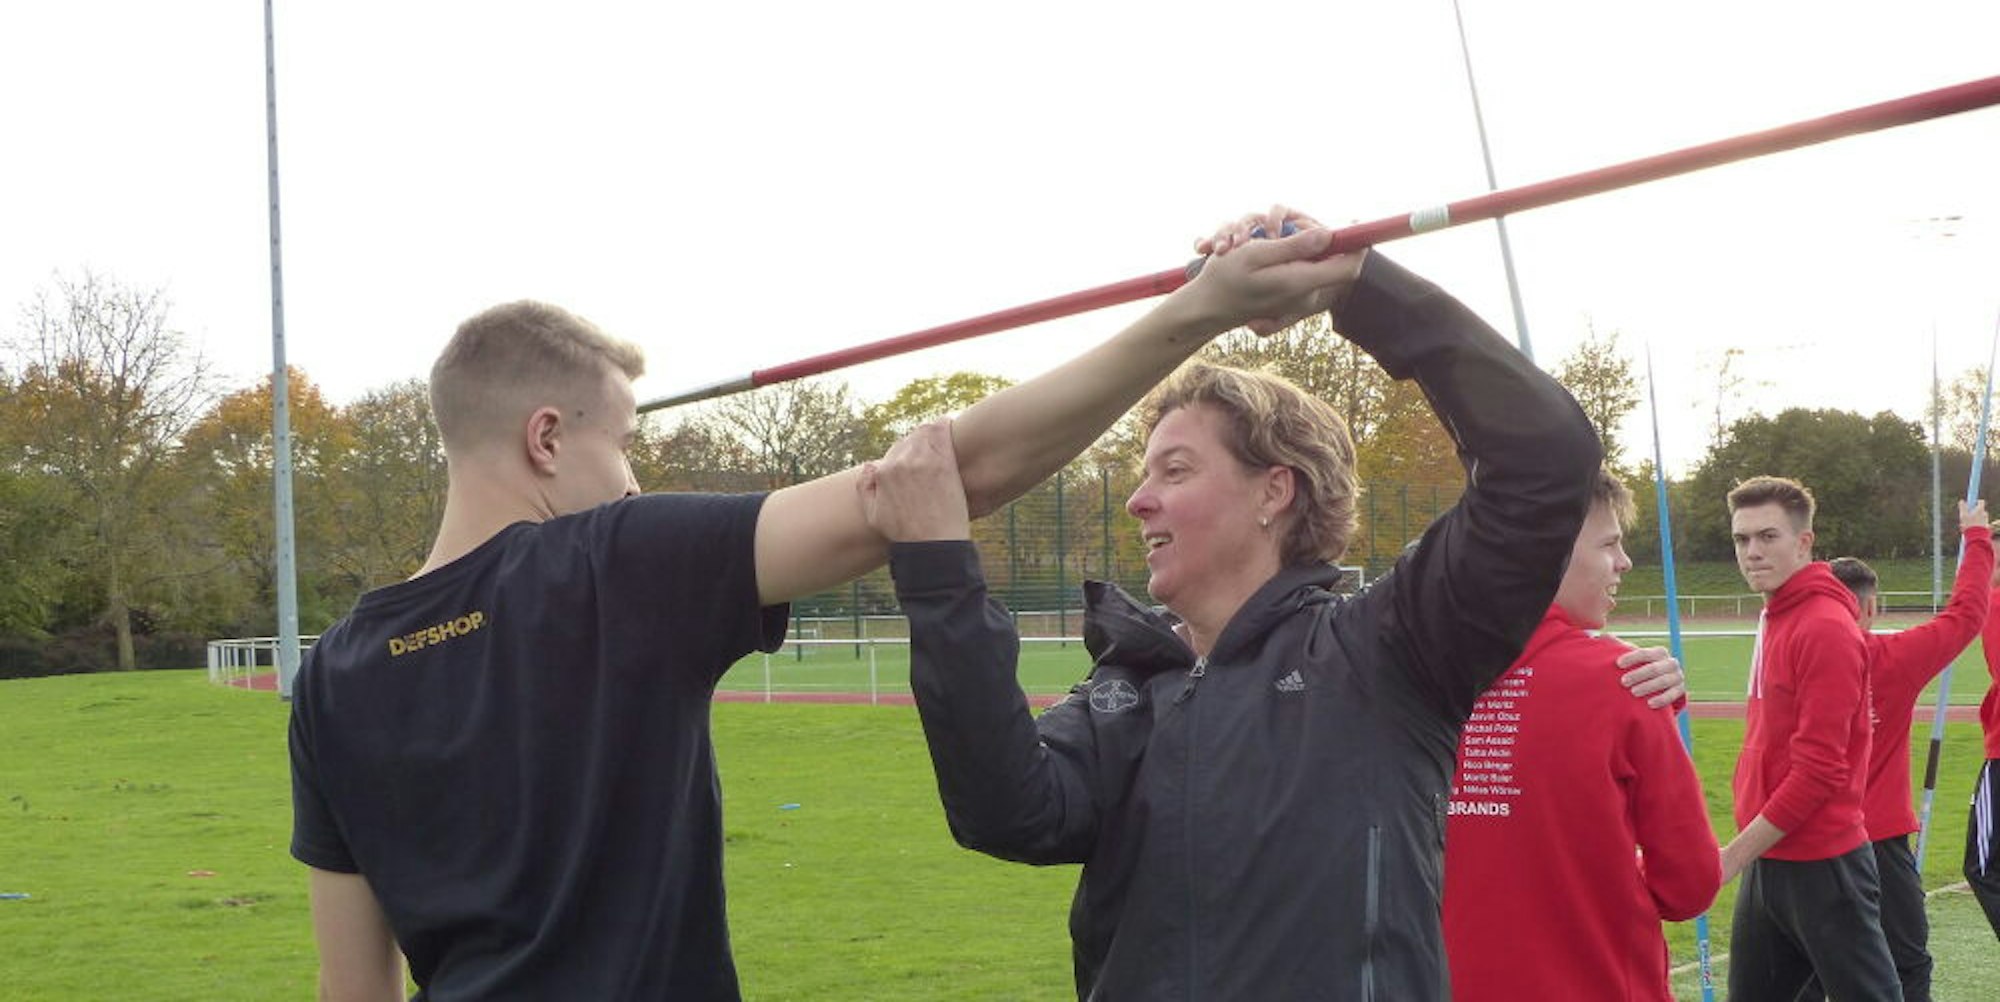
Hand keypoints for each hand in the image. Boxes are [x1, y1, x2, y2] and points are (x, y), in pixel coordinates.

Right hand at [858, 420, 971, 542]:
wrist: (933, 544)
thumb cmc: (905, 534)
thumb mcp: (874, 515)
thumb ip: (864, 488)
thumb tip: (869, 465)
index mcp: (883, 472)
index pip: (895, 450)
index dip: (906, 456)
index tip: (918, 461)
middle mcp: (900, 462)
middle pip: (909, 440)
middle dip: (918, 445)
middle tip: (932, 454)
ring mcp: (923, 459)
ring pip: (924, 431)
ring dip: (931, 434)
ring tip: (940, 437)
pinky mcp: (944, 461)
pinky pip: (941, 430)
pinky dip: (944, 425)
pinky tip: (948, 425)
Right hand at [1178, 204, 1365, 335]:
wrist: (1206, 308)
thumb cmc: (1225, 278)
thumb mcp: (1255, 254)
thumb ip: (1294, 247)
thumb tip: (1328, 235)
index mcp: (1298, 282)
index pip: (1347, 268)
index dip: (1358, 245)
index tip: (1356, 223)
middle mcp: (1303, 293)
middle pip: (1334, 264)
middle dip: (1321, 241)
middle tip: (1288, 228)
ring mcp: (1297, 299)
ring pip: (1316, 265)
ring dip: (1298, 248)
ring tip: (1261, 241)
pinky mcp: (1289, 298)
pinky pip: (1301, 272)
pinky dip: (1287, 259)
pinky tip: (1259, 254)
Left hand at [1615, 646, 1686, 708]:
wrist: (1663, 686)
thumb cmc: (1642, 669)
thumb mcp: (1634, 658)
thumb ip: (1621, 647)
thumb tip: (1605, 636)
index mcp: (1659, 652)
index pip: (1645, 653)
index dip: (1631, 658)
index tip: (1618, 664)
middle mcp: (1671, 663)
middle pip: (1654, 668)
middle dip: (1638, 675)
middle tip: (1623, 682)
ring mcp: (1678, 677)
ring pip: (1663, 681)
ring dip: (1647, 687)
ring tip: (1633, 692)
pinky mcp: (1680, 690)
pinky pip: (1672, 695)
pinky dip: (1661, 699)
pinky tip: (1649, 703)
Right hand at [1961, 498, 1988, 531]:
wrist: (1976, 536)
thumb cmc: (1969, 525)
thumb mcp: (1963, 515)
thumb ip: (1963, 507)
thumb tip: (1961, 501)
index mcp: (1980, 510)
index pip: (1981, 502)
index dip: (1976, 502)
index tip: (1971, 504)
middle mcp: (1985, 514)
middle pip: (1980, 510)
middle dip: (1974, 512)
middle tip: (1966, 516)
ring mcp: (1986, 521)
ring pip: (1980, 517)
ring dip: (1974, 519)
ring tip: (1966, 524)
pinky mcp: (1986, 527)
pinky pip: (1980, 523)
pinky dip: (1976, 524)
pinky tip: (1970, 528)